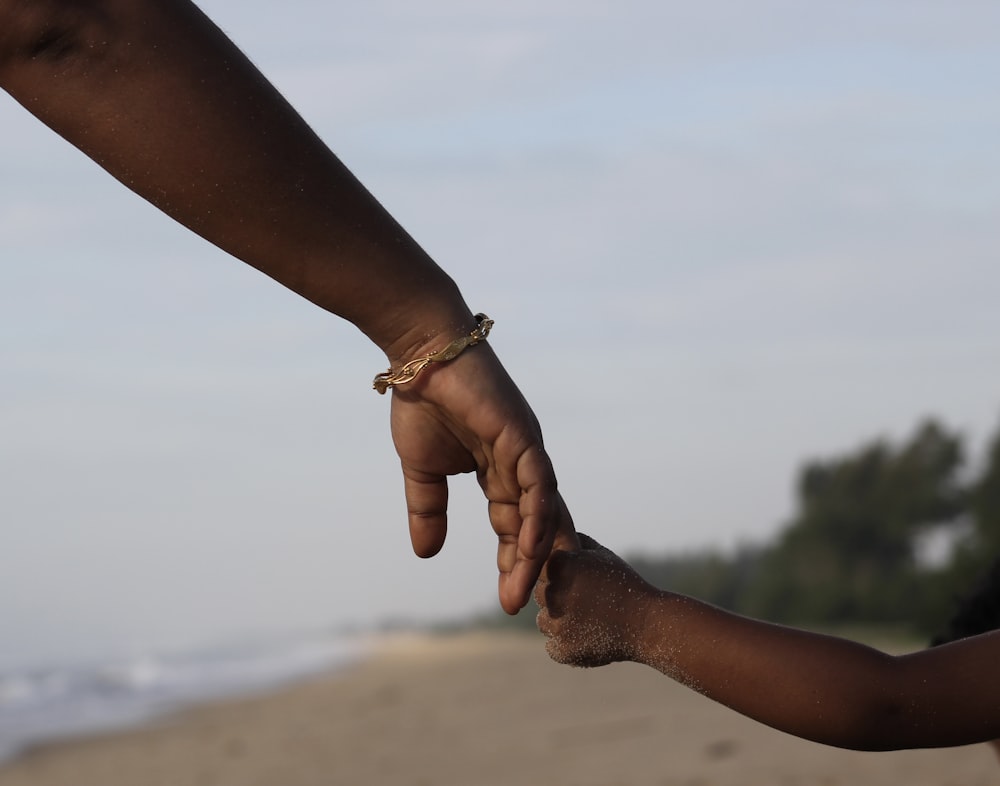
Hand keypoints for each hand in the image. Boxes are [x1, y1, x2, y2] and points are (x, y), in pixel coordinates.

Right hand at [389, 342, 578, 613]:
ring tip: (522, 590)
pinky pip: (538, 484)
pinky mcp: (523, 436)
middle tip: (522, 606)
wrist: (420, 357)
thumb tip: (426, 553)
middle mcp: (520, 463)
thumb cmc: (422, 402)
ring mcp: (526, 449)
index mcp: (499, 469)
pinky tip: (530, 548)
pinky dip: (537, 516)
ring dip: (533, 553)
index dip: (511, 561)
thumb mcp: (422, 470)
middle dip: (531, 566)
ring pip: (540, 510)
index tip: (506, 599)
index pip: (513, 524)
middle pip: (534, 524)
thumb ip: (428, 510)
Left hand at [535, 533, 654, 665]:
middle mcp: (553, 592)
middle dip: (559, 598)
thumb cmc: (624, 584)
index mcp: (560, 565)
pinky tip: (588, 636)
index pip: (544, 572)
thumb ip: (576, 543)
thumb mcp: (602, 555)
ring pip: (544, 622)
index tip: (584, 583)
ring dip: (560, 622)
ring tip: (589, 620)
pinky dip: (567, 644)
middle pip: (541, 596)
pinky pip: (553, 646)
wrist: (646, 623)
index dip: (564, 578)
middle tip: (587, 603)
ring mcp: (557, 623)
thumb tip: (556, 537)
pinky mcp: (563, 649)